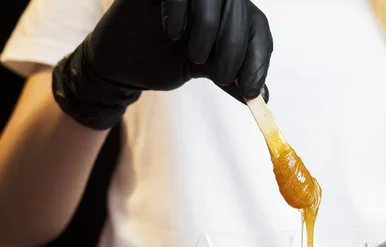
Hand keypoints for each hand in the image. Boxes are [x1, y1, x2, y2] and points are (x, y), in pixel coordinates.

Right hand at [52, 0, 272, 129]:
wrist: (123, 62)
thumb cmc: (165, 62)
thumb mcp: (206, 70)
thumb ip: (235, 81)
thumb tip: (262, 97)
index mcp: (229, 15)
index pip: (257, 27)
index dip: (258, 58)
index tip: (251, 90)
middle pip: (241, 10)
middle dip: (235, 48)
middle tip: (222, 77)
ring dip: (209, 29)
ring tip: (194, 56)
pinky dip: (180, 12)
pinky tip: (173, 34)